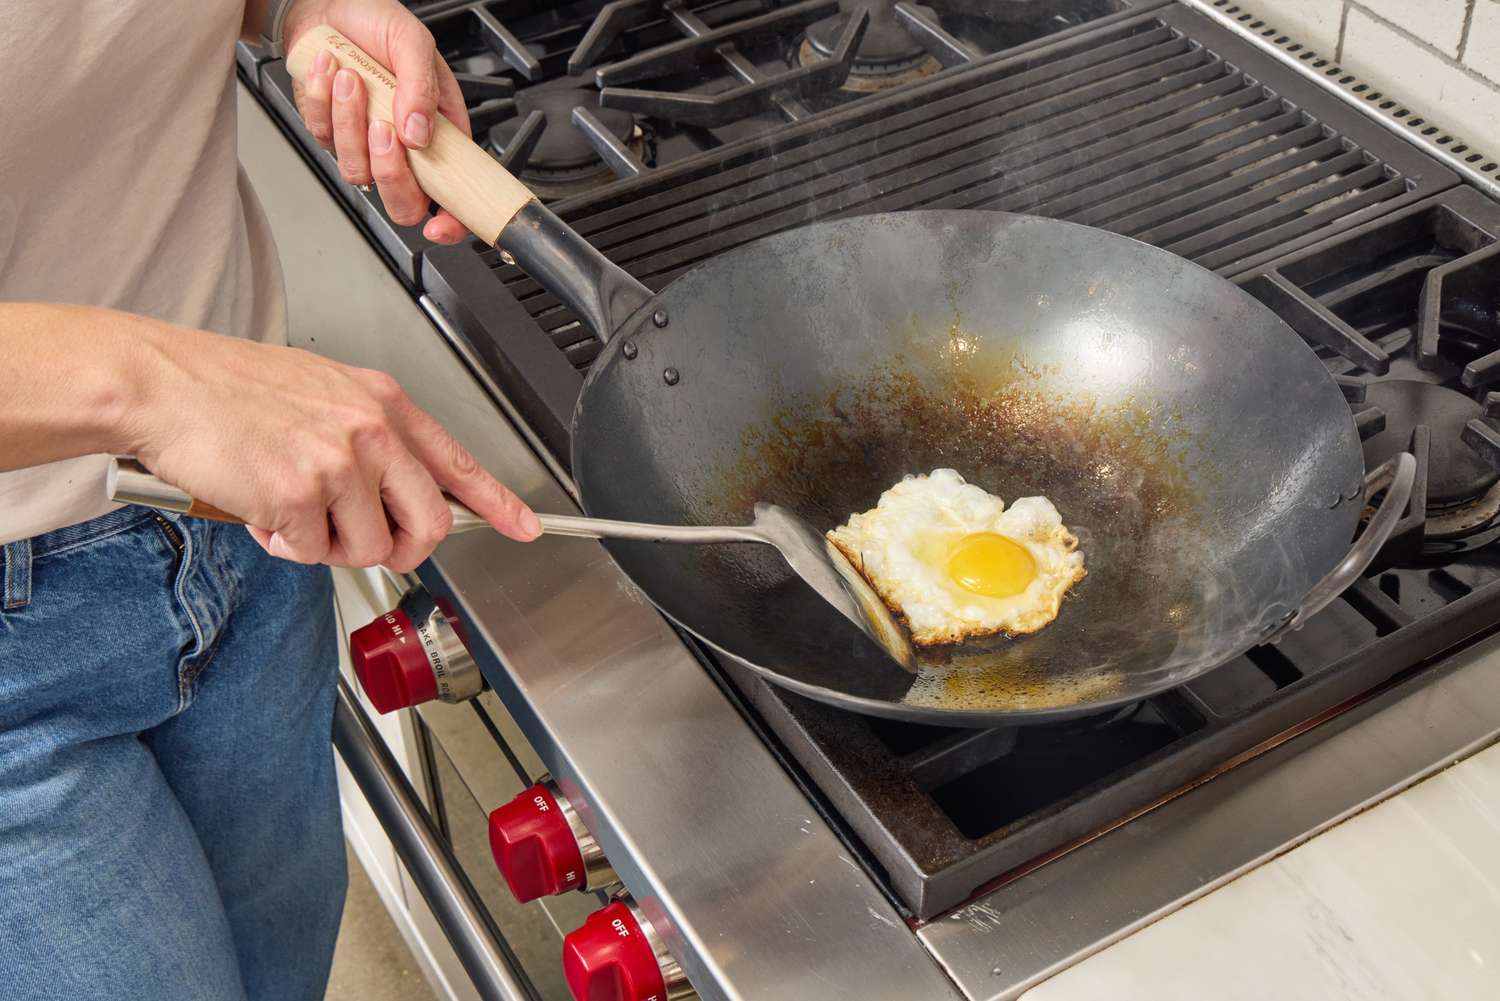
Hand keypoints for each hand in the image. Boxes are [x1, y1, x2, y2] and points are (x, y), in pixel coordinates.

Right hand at [131, 321, 539, 570]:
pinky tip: (261, 509)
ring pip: (368, 548)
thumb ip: (369, 440)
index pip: (458, 461)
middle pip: (428, 523)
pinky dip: (284, 545)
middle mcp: (370, 430)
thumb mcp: (322, 394)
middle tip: (361, 541)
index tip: (525, 527)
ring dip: (327, 545)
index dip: (497, 503)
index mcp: (382, 402)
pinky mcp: (298, 494)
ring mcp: (337, 462)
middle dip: (401, 549)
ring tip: (289, 507)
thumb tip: (397, 494)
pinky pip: (311, 553)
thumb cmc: (230, 388)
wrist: (162, 382)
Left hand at [285, 0, 469, 244]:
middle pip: (403, 201)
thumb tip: (420, 135)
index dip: (452, 219)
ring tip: (351, 77)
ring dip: (350, 121)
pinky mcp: (331, 133)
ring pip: (358, 170)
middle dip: (389, 170)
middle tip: (383, 127)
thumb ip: (422, 88)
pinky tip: (329, 70)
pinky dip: (323, 100)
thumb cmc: (375, 20)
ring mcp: (366, 144)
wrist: (325, 4)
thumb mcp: (413, 42)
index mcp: (440, 131)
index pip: (454, 193)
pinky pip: (324, 137)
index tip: (440, 224)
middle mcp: (405, 146)